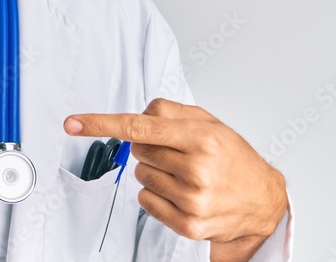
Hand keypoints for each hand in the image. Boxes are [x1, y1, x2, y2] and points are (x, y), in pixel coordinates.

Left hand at [64, 99, 286, 256]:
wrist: (263, 200)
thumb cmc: (233, 157)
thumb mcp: (208, 121)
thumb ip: (168, 111)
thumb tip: (135, 114)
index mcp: (202, 138)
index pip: (138, 126)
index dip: (100, 123)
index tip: (73, 123)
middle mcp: (198, 169)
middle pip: (137, 151)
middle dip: (149, 148)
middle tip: (177, 152)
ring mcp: (193, 200)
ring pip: (140, 176)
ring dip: (154, 172)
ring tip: (184, 174)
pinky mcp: (188, 225)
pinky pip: (145, 201)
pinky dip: (156, 195)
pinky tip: (181, 193)